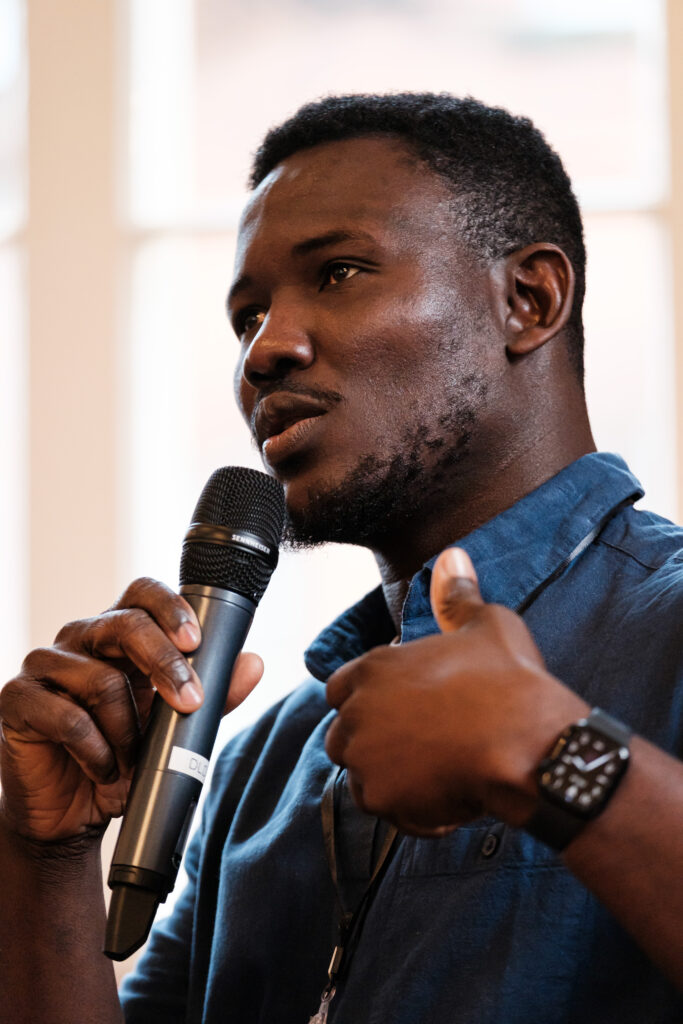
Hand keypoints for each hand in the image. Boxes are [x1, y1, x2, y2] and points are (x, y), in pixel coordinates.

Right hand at [0, 578, 262, 844]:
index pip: (141, 593)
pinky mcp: (17, 700)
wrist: (71, 815)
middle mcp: (81, 640)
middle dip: (165, 663)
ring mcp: (45, 666)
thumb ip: (213, 696)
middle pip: (124, 624)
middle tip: (189, 701)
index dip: (170, 607)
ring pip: (100, 679)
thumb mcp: (174, 729)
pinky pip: (66, 717)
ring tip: (132, 759)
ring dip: (128, 729)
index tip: (196, 641)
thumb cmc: (122, 760)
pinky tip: (104, 769)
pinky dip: (96, 751)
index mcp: (119, 635)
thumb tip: (253, 663)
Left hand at [325, 548, 586, 835]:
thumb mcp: (485, 625)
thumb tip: (452, 556)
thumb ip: (456, 596)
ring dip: (392, 777)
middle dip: (378, 742)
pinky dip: (412, 810)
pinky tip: (450, 800)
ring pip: (362, 775)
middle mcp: (357, 711)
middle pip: (345, 734)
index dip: (370, 701)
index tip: (406, 710)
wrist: (528, 743)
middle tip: (428, 745)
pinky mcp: (382, 799)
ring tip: (440, 772)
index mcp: (372, 668)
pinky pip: (387, 810)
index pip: (340, 688)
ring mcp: (365, 757)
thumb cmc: (507, 680)